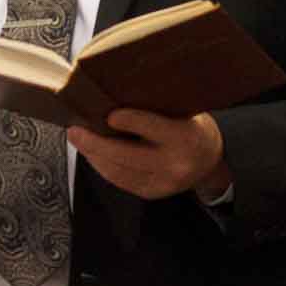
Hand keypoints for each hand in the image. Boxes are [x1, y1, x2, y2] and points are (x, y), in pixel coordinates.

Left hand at [68, 109, 230, 201]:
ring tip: (78, 140)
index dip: (129, 121)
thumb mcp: (182, 110)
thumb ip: (154, 105)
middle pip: (127, 156)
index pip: (152, 128)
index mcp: (185, 138)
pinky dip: (102, 166)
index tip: (109, 114)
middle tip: (75, 130)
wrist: (210, 160)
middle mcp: (174, 164)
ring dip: (93, 155)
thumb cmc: (190, 126)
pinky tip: (92, 154)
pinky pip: (120, 180)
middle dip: (95, 144)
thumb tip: (114, 92)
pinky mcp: (152, 192)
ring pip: (118, 171)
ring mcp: (163, 183)